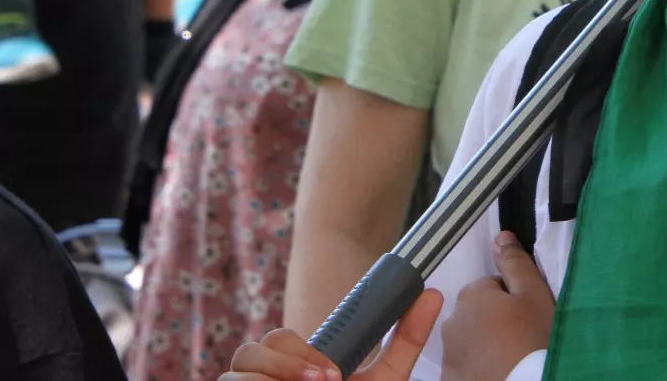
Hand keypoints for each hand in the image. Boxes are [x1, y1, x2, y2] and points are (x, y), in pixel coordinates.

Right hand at [222, 292, 442, 380]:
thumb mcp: (383, 380)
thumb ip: (405, 340)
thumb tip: (432, 293)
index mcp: (294, 365)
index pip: (279, 340)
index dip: (301, 352)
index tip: (335, 373)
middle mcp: (266, 378)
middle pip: (249, 350)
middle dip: (286, 364)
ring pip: (235, 370)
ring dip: (271, 377)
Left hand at [441, 233, 555, 380]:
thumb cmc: (533, 340)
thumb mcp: (535, 295)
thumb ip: (516, 264)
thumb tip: (501, 237)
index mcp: (473, 295)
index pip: (492, 287)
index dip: (513, 301)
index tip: (527, 317)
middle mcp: (452, 322)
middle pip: (477, 314)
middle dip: (494, 322)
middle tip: (521, 339)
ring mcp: (448, 355)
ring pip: (469, 341)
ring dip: (485, 346)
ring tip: (510, 359)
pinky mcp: (450, 379)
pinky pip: (464, 367)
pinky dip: (477, 369)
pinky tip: (498, 373)